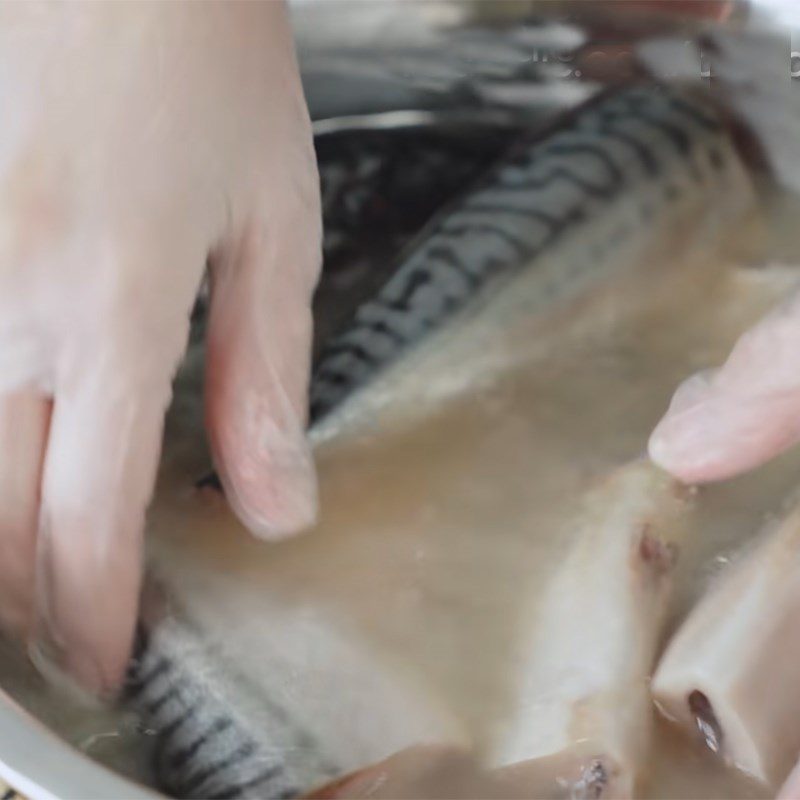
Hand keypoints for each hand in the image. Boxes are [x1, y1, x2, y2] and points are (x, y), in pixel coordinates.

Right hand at [0, 2, 320, 691]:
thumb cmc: (201, 65)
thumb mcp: (272, 221)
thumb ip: (265, 375)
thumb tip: (279, 506)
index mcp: (113, 299)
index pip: (88, 514)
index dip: (96, 613)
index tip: (110, 658)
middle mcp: (0, 300)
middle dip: (30, 601)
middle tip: (72, 630)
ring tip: (35, 575)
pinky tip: (7, 457)